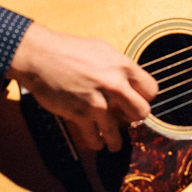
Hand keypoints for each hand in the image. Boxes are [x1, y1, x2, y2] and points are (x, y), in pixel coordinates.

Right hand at [9, 22, 157, 150]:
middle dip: (134, 118)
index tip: (137, 100)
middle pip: (142, 113)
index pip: (151, 90)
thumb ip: (118, 67)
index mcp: (123, 66)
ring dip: (114, 140)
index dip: (144, 97)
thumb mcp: (102, 50)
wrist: (40, 55)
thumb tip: (130, 81)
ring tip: (113, 143)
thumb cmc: (68, 49)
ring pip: (118, 133)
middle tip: (125, 119)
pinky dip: (95, 142)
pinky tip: (94, 140)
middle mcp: (114, 84)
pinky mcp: (80, 115)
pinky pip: (94, 138)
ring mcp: (97, 102)